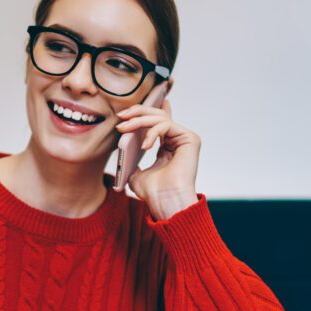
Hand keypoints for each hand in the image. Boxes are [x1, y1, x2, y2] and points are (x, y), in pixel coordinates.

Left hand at [115, 92, 200, 219]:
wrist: (165, 201)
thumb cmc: (153, 192)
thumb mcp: (136, 173)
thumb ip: (132, 161)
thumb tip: (125, 153)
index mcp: (167, 146)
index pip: (159, 121)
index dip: (147, 110)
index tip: (130, 109)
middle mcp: (178, 140)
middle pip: (158, 115)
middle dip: (137, 112)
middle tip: (121, 116)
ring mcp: (185, 138)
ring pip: (160, 118)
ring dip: (139, 121)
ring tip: (124, 129)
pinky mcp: (190, 138)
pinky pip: (167, 125)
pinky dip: (152, 132)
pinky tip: (145, 145)